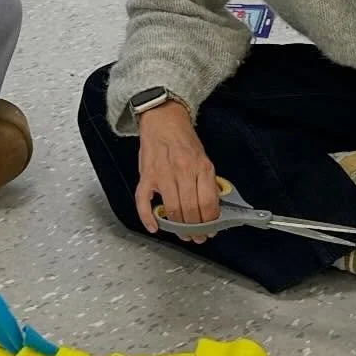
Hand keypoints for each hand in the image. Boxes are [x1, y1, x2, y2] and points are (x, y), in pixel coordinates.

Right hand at [135, 104, 220, 242]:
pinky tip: (154, 227)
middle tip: (197, 237)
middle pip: (190, 210)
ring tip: (181, 233)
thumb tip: (212, 207)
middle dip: (195, 229)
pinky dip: (147, 217)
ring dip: (177, 227)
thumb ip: (208, 181)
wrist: (163, 118)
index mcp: (201, 166)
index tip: (210, 230)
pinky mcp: (146, 175)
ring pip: (171, 209)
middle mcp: (183, 170)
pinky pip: (144, 201)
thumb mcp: (204, 157)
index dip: (210, 222)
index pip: (208, 203)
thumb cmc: (184, 139)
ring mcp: (162, 173)